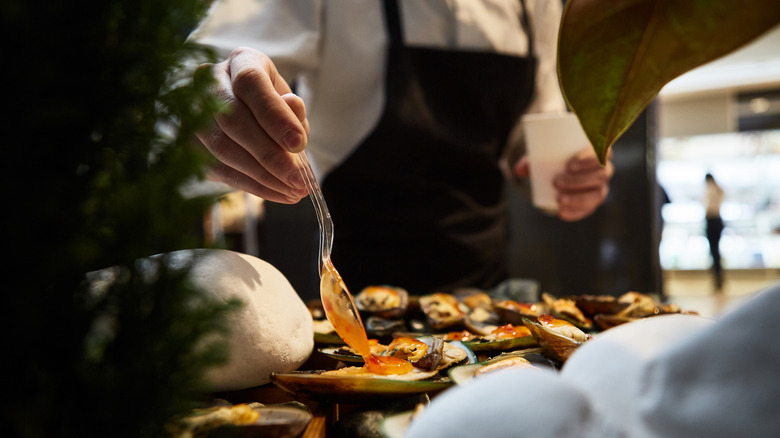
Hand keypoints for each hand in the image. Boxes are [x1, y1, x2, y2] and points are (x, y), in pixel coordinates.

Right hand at [196, 47, 309, 202]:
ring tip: (292, 192)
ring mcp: (192, 111)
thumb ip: (292, 111)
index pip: (250, 83)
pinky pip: (218, 168)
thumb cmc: (273, 107)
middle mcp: (210, 81)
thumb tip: (293, 109)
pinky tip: (276, 193)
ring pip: (222, 147)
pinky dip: (251, 185)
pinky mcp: (188, 142)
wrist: (246, 113)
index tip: (299, 144)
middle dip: (270, 155)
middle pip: (233, 119)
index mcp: (242, 61)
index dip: (274, 115)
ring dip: (261, 176)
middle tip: (298, 180)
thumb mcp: (290, 104)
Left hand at [514, 148, 613, 220]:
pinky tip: (563, 214)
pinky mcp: (594, 200)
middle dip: (579, 180)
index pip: (602, 153)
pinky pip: (590, 209)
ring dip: (578, 198)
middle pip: (600, 174)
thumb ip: (531, 161)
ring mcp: (601, 186)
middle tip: (556, 182)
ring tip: (559, 200)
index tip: (568, 166)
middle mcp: (605, 168)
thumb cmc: (557, 156)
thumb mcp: (544, 154)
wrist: (565, 169)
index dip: (588, 160)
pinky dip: (577, 212)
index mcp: (599, 150)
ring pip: (597, 193)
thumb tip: (519, 171)